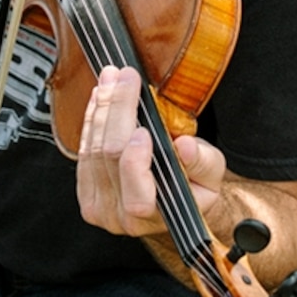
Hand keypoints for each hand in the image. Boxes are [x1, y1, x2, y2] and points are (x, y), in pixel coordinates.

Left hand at [74, 64, 223, 240]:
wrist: (174, 199)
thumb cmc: (194, 187)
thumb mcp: (212, 175)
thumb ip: (203, 163)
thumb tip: (186, 147)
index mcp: (155, 218)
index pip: (138, 197)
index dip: (136, 162)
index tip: (144, 129)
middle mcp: (120, 218)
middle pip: (110, 160)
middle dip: (118, 112)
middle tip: (127, 78)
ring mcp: (98, 206)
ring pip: (93, 150)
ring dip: (102, 108)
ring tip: (112, 78)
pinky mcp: (86, 190)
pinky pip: (84, 149)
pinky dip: (92, 118)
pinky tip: (101, 97)